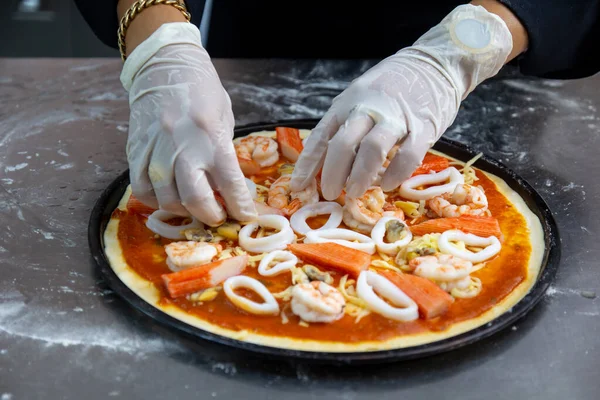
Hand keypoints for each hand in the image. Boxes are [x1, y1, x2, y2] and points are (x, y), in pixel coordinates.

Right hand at [121, 23, 255, 225]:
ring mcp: (156, 148)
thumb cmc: (202, 91)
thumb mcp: (223, 118)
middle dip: (210, 216)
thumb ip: (223, 152)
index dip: (240, 206)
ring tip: (194, 209)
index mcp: (211, 135)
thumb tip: (227, 188)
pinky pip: (140, 187)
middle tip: (218, 217)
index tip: (246, 217)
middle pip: (194, 198)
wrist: (164, 65)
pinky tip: (167, 198)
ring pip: (165, 198)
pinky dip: (154, 200)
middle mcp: (182, 145)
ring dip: (182, 211)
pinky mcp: (135, 149)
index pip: (229, 183)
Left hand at [291, 4, 512, 199]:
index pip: (321, 136)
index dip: (307, 165)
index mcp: (347, 103)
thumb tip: (325, 161)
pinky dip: (396, 173)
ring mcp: (395, 117)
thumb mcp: (359, 97)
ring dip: (360, 175)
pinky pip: (408, 154)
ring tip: (353, 193)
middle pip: (343, 144)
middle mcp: (367, 109)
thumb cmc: (392, 85)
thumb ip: (345, 124)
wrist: (435, 62)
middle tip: (329, 193)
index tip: (297, 187)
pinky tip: (388, 184)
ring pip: (372, 150)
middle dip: (332, 173)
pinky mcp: (423, 126)